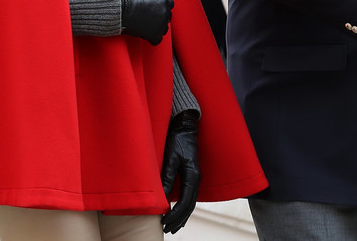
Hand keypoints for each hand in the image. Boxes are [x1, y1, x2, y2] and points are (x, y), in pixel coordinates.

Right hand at [120, 0, 172, 44]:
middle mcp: (165, 12)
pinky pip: (157, 40)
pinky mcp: (155, 34)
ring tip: (146, 28)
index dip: (162, 7)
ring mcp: (161, 24)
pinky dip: (152, 39)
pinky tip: (145, 36)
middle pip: (167, 17)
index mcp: (164, 1)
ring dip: (157, 29)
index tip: (156, 8)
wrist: (123, 9)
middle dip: (160, 18)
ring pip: (164, 29)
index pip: (169, 4)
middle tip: (149, 19)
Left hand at [161, 110, 200, 233]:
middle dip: (179, 219)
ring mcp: (196, 177)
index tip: (163, 222)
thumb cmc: (177, 141)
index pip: (185, 202)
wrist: (185, 127)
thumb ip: (166, 178)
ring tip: (173, 227)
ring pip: (191, 202)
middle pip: (190, 205)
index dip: (175, 214)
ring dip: (183, 215)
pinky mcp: (191, 175)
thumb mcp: (170, 159)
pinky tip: (178, 212)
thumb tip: (160, 199)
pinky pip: (190, 196)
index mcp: (193, 175)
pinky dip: (184, 207)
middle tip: (167, 229)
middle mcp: (196, 179)